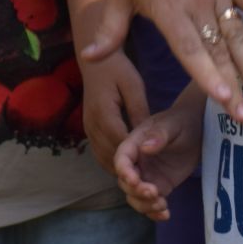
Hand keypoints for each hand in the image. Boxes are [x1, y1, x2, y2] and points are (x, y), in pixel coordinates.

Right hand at [80, 48, 149, 170]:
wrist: (96, 59)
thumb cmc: (117, 68)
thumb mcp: (133, 85)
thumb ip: (139, 111)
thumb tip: (146, 138)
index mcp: (104, 113)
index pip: (121, 145)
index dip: (137, 160)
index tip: (154, 171)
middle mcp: (92, 124)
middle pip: (110, 156)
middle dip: (129, 171)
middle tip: (149, 183)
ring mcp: (88, 127)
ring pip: (103, 158)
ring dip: (120, 170)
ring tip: (141, 180)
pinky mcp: (89, 128)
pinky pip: (99, 153)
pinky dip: (113, 162)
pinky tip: (129, 167)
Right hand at [114, 101, 204, 219]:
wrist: (197, 130)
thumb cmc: (182, 121)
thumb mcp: (172, 125)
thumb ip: (159, 135)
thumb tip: (145, 148)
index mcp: (135, 143)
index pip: (121, 159)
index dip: (124, 171)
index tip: (134, 181)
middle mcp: (137, 162)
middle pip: (126, 182)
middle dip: (136, 191)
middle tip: (155, 193)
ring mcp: (147, 176)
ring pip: (135, 196)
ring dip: (144, 204)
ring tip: (162, 205)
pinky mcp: (159, 186)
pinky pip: (151, 203)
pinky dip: (154, 212)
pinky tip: (166, 215)